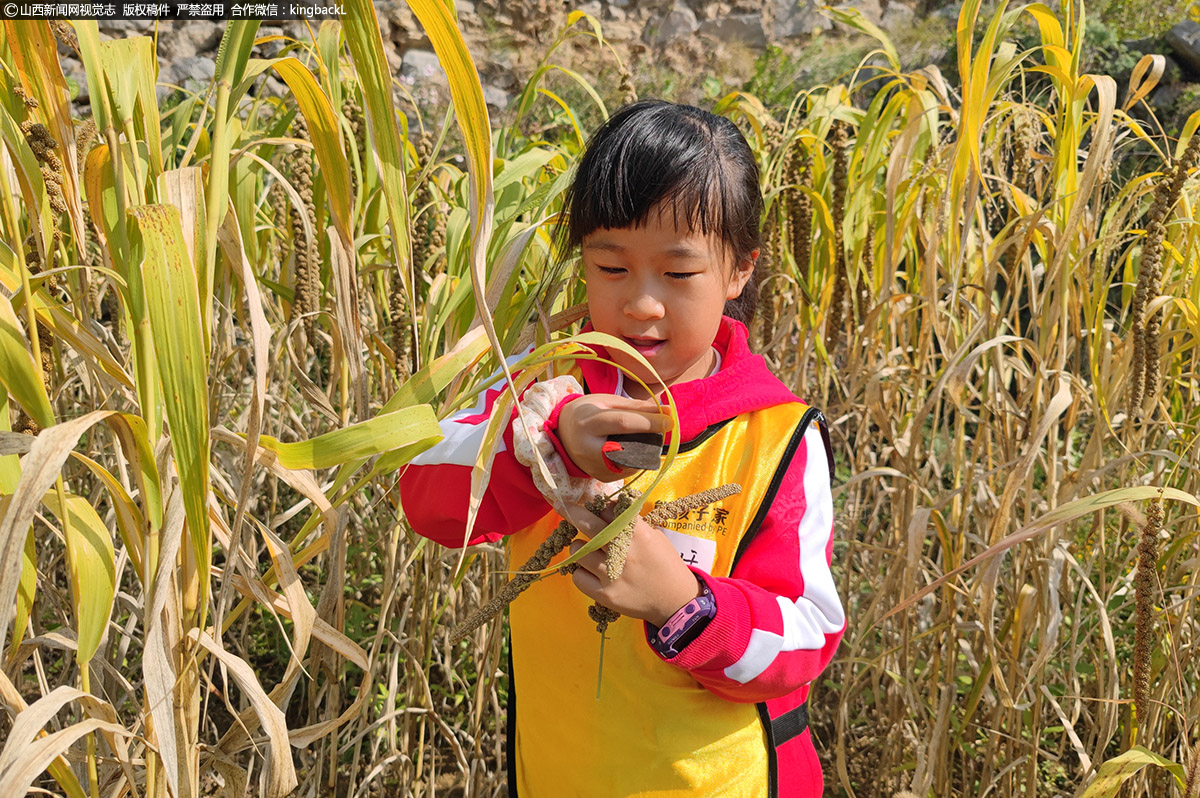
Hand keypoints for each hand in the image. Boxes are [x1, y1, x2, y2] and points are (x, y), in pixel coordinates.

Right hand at [557, 395, 670, 481]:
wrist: (562, 433)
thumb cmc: (588, 412)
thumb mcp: (608, 402)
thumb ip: (637, 407)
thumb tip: (667, 410)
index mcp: (589, 423)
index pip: (623, 423)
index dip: (649, 422)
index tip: (669, 419)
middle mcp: (588, 448)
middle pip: (629, 447)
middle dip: (650, 439)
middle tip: (662, 429)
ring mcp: (593, 466)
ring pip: (631, 462)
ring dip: (646, 450)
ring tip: (645, 437)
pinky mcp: (601, 477)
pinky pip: (628, 470)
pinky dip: (636, 459)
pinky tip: (631, 448)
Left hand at [563, 499, 700, 626]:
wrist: (675, 601)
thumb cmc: (665, 565)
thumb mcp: (655, 536)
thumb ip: (632, 523)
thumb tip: (607, 510)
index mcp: (639, 534)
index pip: (608, 510)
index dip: (602, 508)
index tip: (598, 509)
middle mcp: (624, 552)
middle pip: (588, 524)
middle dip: (572, 511)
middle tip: (564, 504)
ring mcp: (612, 574)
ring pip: (578, 550)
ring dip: (580, 547)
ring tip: (588, 550)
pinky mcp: (605, 595)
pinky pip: (578, 576)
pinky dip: (581, 572)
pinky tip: (591, 572)